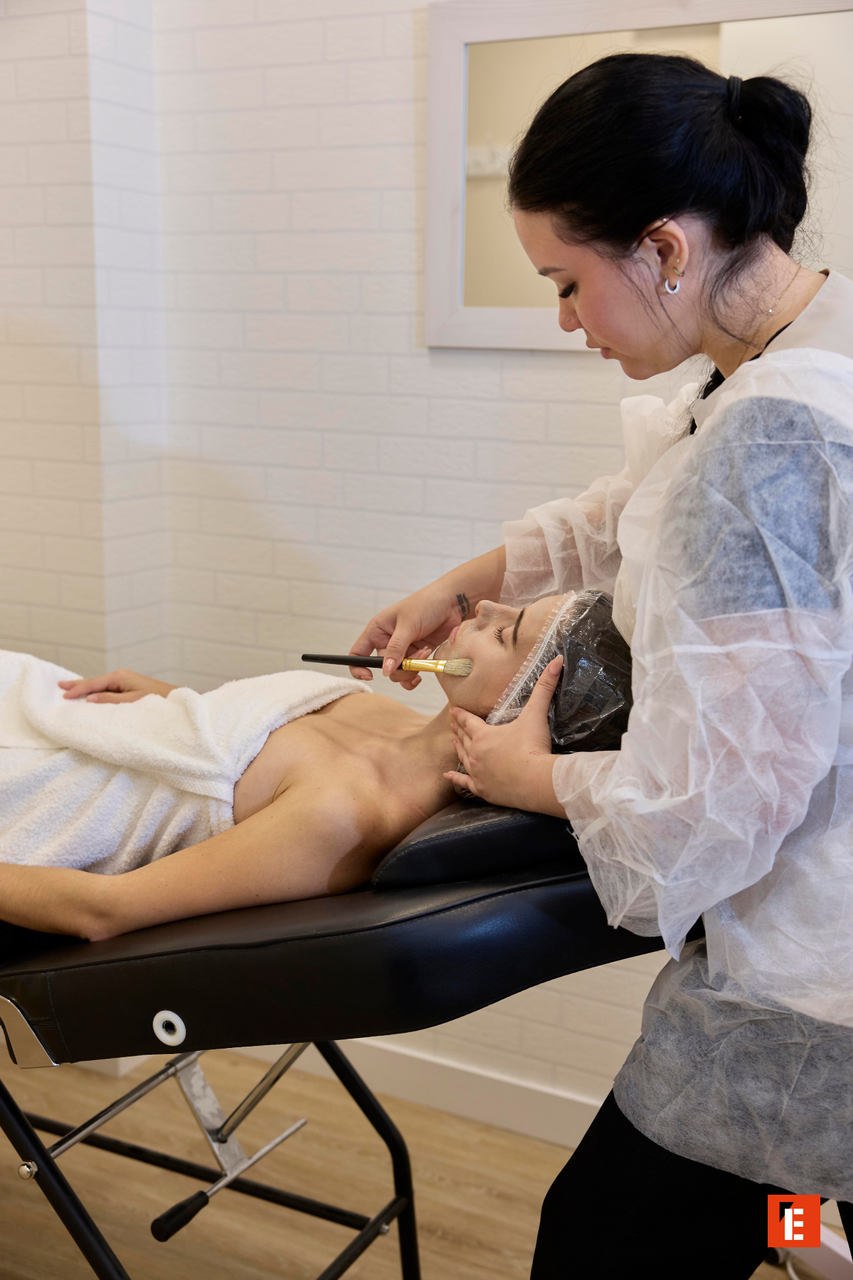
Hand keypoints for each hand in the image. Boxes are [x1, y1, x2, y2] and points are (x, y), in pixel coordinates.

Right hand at [58, 669, 177, 703]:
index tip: (64, 695)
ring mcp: (124, 681)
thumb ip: (110, 700)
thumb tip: (90, 698)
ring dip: (84, 687)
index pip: (94, 683)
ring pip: (99, 684)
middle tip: (59, 686)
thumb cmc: (157, 700)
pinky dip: (94, 690)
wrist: (174, 699)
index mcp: (120, 677)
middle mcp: (120, 676)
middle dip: (77, 684)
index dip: (78, 690)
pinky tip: (89, 692)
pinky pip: (106, 688)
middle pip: (94, 681)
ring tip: (69, 688)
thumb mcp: (132, 701)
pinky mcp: (127, 687)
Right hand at [348, 546, 506, 690]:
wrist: (453, 603)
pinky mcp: (418, 655)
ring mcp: (403, 649)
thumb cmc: (426, 604)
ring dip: (411, 670)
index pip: (357, 653)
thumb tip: (385, 671)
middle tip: (416, 658)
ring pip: (398, 673)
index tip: (370, 676)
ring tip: (425, 654)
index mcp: (378, 630)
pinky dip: (416, 676)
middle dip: (399, 668)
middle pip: (383, 667)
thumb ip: (396, 648)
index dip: (358, 667)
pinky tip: (423, 672)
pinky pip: (411, 673)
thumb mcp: (408, 624)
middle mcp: (387, 641)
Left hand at [444, 657, 564, 815]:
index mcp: (484, 735)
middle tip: (452, 724)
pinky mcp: (483, 790)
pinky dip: (455, 778)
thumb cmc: (534, 747)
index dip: (461, 715)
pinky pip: (465, 782)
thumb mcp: (537, 715)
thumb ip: (544, 687)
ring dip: (458, 748)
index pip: (468, 721)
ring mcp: (478, 773)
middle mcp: (476, 753)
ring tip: (453, 742)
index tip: (454, 710)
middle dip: (458, 730)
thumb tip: (557, 661)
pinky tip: (447, 776)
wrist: (536, 782)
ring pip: (463, 758)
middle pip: (464, 738)